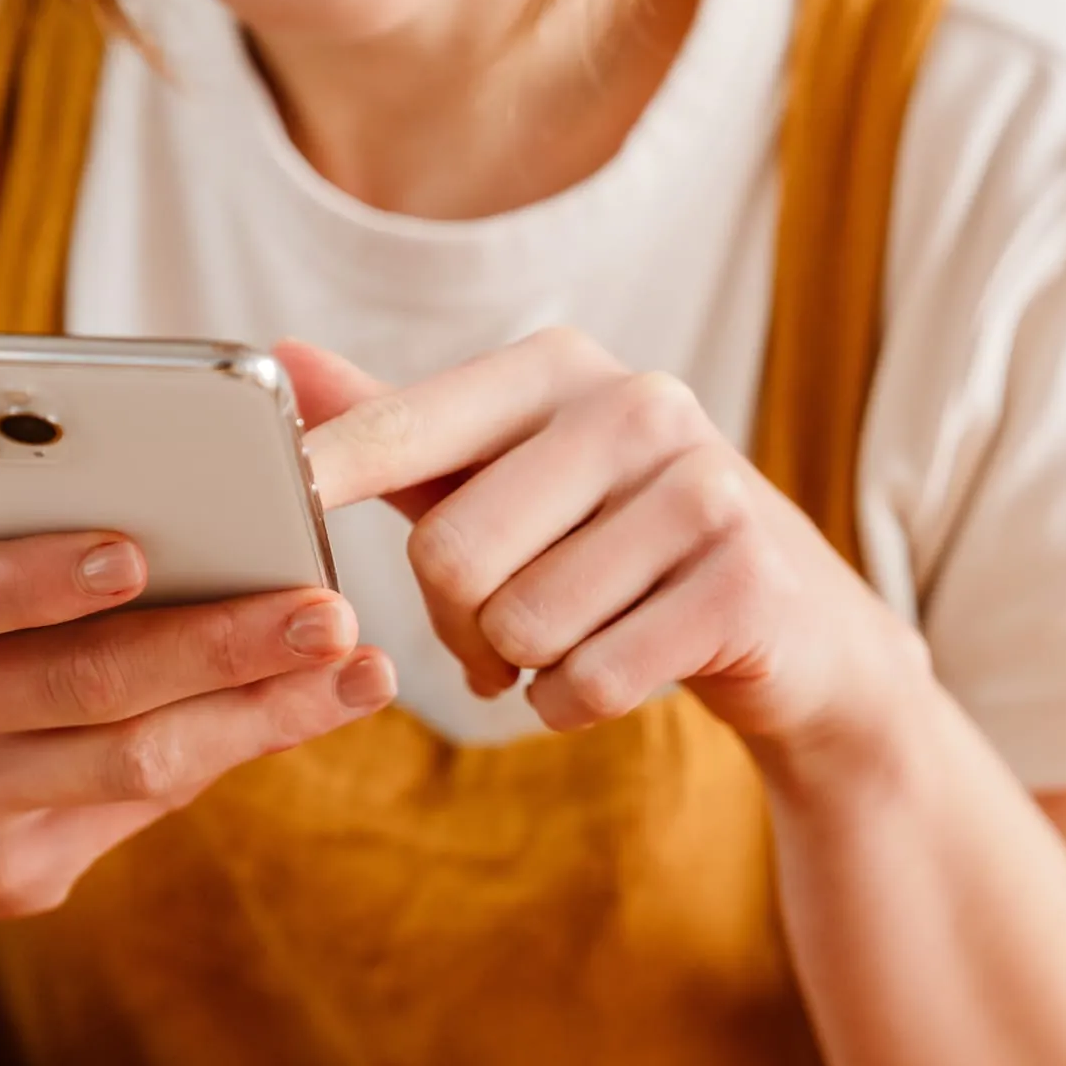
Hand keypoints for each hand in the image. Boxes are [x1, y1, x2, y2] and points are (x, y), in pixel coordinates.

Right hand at [0, 522, 396, 918]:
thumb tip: (223, 525)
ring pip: (129, 763)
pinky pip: (137, 809)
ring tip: (356, 672)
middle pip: (80, 685)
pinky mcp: (5, 881)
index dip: (39, 579)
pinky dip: (227, 752)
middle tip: (328, 612)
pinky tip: (301, 714)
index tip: (135, 553)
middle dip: (218, 646)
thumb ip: (43, 553)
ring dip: (258, 713)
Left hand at [288, 330, 927, 763]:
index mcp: (561, 368)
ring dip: (524, 669)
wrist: (792, 631)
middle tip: (492, 642)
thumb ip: (400, 429)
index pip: (408, 429)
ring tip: (572, 643)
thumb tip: (281, 360)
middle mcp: (638, 403)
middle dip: (456, 627)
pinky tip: (616, 671)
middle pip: (452, 554)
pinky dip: (577, 705)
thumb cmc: (615, 548)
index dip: (328, 473)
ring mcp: (703, 488)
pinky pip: (589, 681)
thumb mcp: (508, 477)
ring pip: (521, 626)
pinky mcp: (744, 582)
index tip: (273, 497)